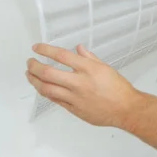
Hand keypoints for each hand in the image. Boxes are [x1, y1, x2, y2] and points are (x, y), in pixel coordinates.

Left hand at [25, 43, 143, 127]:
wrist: (126, 109)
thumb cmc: (118, 87)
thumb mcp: (105, 68)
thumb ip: (89, 58)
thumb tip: (78, 48)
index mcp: (88, 69)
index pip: (61, 56)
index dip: (45, 50)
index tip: (36, 48)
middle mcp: (79, 82)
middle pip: (48, 73)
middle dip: (34, 66)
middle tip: (30, 62)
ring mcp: (75, 97)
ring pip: (47, 88)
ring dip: (34, 81)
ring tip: (30, 75)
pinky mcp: (74, 109)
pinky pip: (55, 100)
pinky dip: (46, 92)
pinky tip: (42, 87)